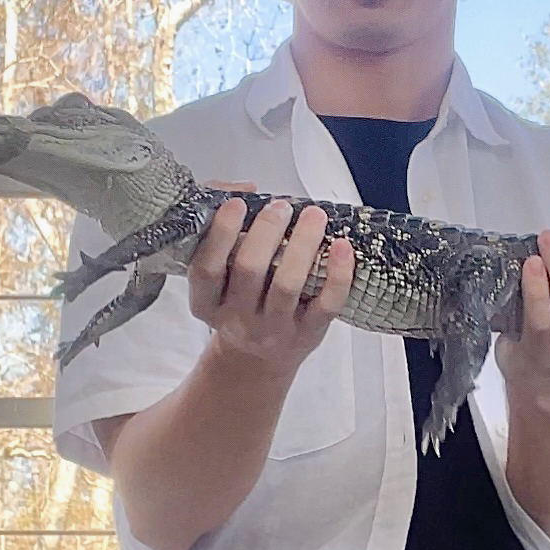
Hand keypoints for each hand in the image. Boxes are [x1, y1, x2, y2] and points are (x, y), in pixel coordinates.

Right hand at [186, 182, 354, 373]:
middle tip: (280, 207)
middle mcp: (236, 318)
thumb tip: (246, 189)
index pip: (206, 268)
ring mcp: (273, 329)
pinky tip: (343, 247)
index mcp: (207, 302)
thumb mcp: (220, 276)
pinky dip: (338, 274)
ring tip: (313, 216)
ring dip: (302, 244)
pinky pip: (326, 304)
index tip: (237, 204)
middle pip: (249, 270)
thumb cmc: (240, 303)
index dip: (220, 233)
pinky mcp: (308, 334)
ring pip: (288, 285)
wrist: (256, 360)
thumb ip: (225, 230)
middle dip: (266, 232)